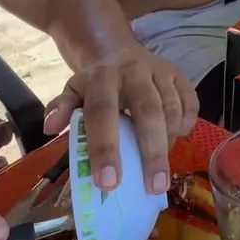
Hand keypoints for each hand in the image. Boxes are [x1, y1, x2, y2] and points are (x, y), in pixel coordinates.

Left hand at [44, 45, 197, 194]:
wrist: (121, 52)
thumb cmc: (97, 84)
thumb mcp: (74, 91)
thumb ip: (61, 108)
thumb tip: (49, 128)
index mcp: (103, 76)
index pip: (103, 112)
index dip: (105, 148)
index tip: (108, 183)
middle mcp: (134, 70)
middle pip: (147, 111)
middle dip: (151, 152)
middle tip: (152, 188)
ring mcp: (161, 71)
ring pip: (172, 109)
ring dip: (169, 143)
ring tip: (161, 174)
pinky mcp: (180, 76)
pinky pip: (190, 104)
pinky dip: (185, 126)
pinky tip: (174, 141)